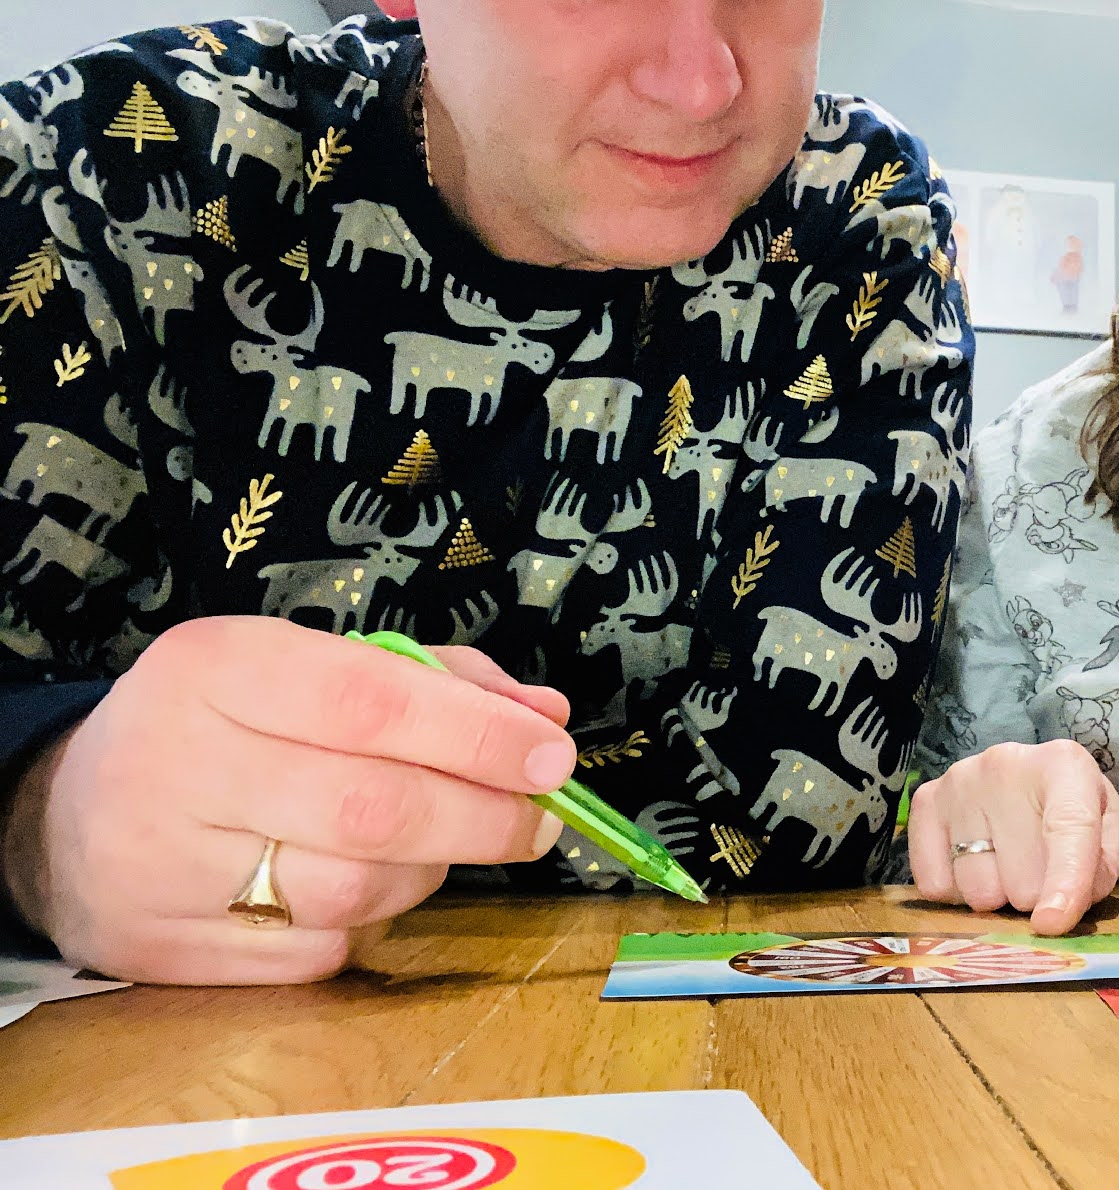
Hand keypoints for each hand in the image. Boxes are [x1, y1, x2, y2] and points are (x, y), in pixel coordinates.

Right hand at [0, 617, 575, 985]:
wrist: (65, 813)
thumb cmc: (223, 726)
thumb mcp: (307, 668)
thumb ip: (435, 683)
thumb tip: (544, 718)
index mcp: (218, 666)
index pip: (372, 702)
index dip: (478, 734)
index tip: (553, 756)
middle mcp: (180, 760)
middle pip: (372, 808)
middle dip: (480, 818)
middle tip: (536, 821)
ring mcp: (161, 865)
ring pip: (352, 890)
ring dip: (422, 873)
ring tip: (427, 845)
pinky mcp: (161, 949)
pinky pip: (314, 952)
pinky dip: (358, 927)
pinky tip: (342, 888)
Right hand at [906, 740, 1118, 935]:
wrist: (1023, 779)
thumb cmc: (1067, 811)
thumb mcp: (1104, 833)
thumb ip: (1098, 871)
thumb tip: (1056, 910)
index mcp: (1064, 765)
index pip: (1068, 827)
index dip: (1065, 881)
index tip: (1053, 923)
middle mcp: (1006, 764)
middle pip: (1022, 878)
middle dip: (1035, 894)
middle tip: (1039, 870)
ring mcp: (959, 782)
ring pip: (978, 889)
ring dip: (998, 895)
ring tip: (1006, 864)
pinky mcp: (925, 802)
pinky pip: (937, 886)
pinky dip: (959, 893)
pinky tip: (975, 864)